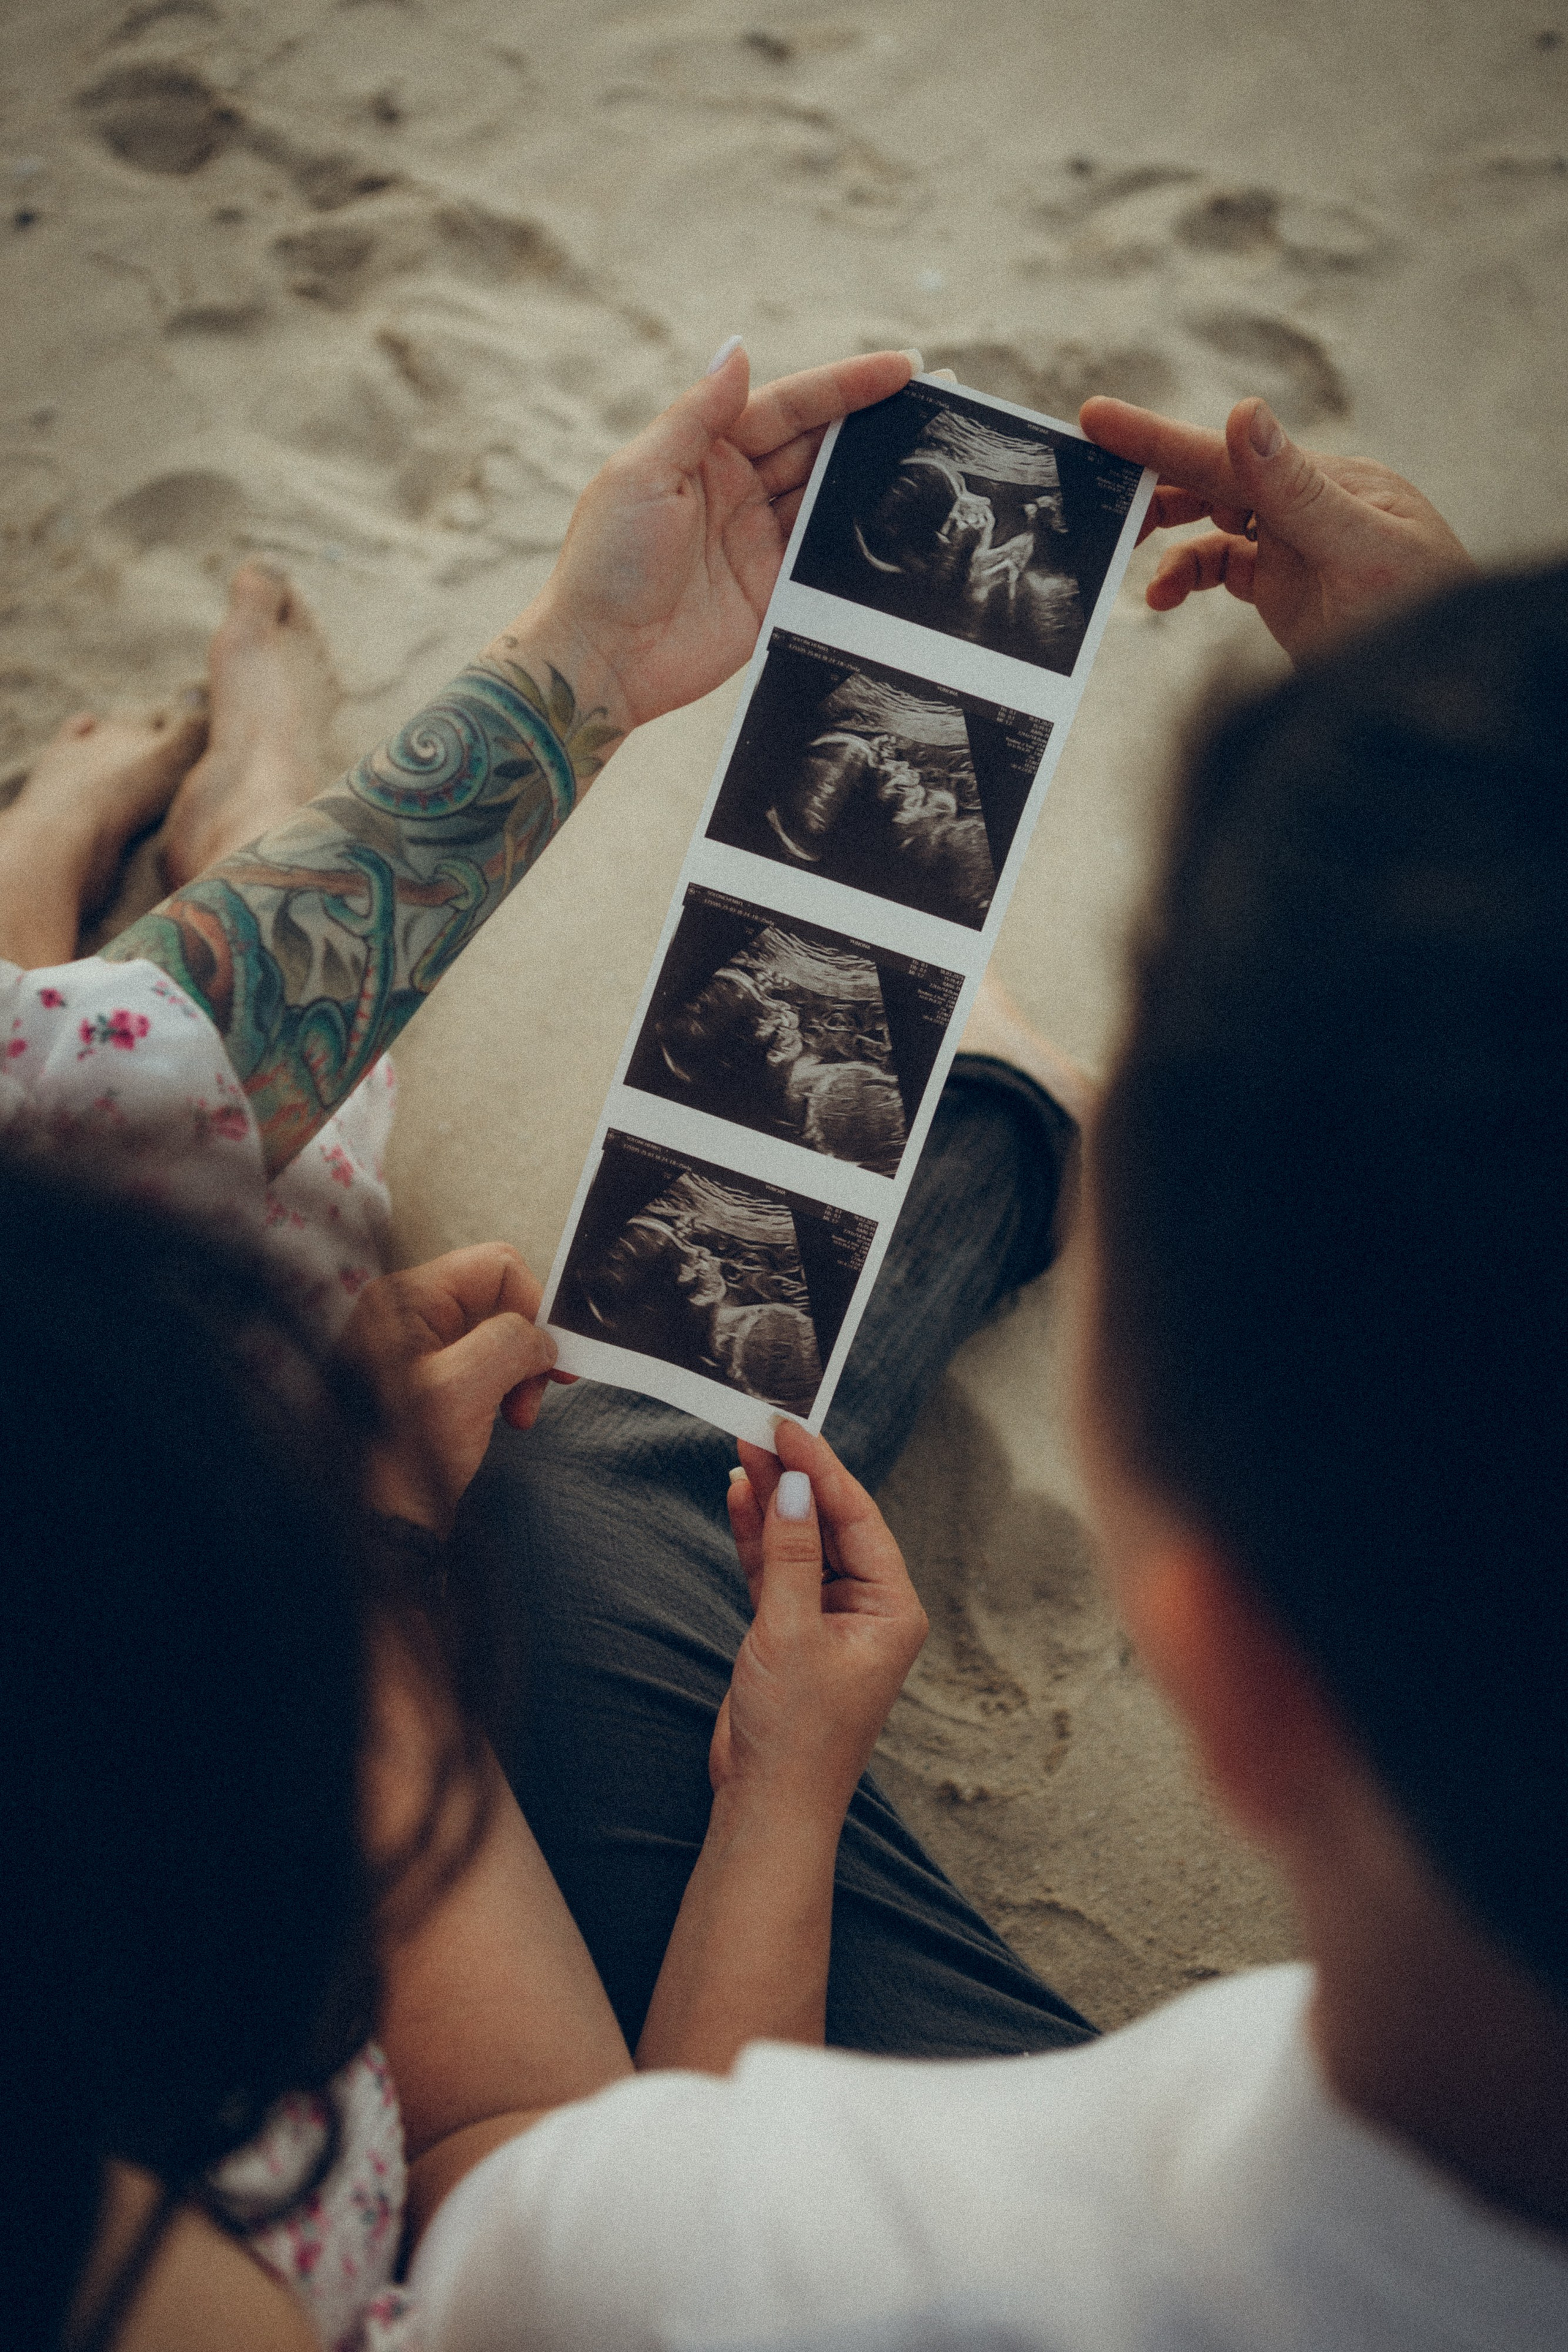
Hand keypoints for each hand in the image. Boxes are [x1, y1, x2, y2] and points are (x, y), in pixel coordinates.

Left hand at [338, 1243, 566, 1531]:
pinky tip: (505, 1418)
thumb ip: (510, 1343)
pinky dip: (505, 1389)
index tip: (551, 1354)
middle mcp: (408, 1316)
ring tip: (519, 1415)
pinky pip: (484, 1364)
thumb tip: (543, 1338)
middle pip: (500, 1300)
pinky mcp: (429, 1380)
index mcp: (406, 1300)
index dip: (534, 1306)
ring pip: (498, 1335)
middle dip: (528, 1345)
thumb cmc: (400, 1461)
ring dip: (521, 1373)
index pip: (496, 1267)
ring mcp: (418, 1348)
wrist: (375, 1525)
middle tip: (537, 1392)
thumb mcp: (463, 1389)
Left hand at [525, 344, 915, 730]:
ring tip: (938, 454)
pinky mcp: (773, 591)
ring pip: (830, 497)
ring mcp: (760, 542)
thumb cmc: (605, 562)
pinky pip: (827, 558)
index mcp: (706, 450)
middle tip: (941, 400)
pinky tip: (905, 522)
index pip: (788, 406)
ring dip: (878, 477)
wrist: (598, 658)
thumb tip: (739, 347)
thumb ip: (697, 414)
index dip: (846, 386)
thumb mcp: (643, 473)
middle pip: (819, 445)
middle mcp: (739, 490)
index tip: (903, 368)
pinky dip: (863, 540)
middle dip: (876, 424)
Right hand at [713, 1422, 927, 1823]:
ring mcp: (828, 1618)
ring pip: (801, 1541)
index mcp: (892, 1609)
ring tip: (743, 1450)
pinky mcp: (791, 1631)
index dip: (822, 1469)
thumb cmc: (795, 1733)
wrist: (768, 1803)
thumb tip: (796, 1487)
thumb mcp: (790, 1632)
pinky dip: (757, 1536)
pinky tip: (738, 1497)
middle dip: (795, 1477)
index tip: (789, 1428)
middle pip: (831, 1522)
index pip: (859, 1517)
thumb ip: (791, 1555)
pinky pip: (777, 1568)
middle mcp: (868, 1608)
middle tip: (760, 1428)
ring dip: (773, 1500)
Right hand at [1079, 394, 1475, 663]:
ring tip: (1116, 554)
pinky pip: (1220, 568)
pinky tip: (1157, 601)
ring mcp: (1295, 545)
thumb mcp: (1360, 552)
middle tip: (1085, 486)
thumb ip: (1296, 488)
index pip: (1231, 453)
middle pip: (1213, 477)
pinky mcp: (1284, 587)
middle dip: (1149, 480)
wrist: (1439, 696)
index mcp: (1331, 483)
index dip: (1158, 439)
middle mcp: (1310, 504)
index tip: (1096, 417)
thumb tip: (1243, 412)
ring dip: (1163, 535)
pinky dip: (1183, 578)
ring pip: (1210, 522)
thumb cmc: (1420, 625)